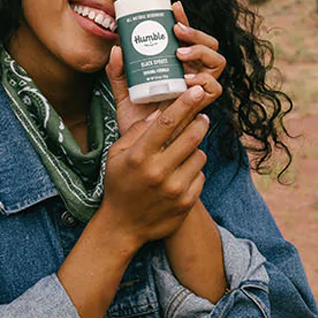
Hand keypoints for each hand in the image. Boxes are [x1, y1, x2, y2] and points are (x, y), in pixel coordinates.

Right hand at [99, 86, 211, 248]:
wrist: (122, 226)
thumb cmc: (118, 185)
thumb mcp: (116, 155)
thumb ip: (136, 132)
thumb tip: (159, 111)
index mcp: (138, 157)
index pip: (166, 123)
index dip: (184, 104)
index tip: (196, 91)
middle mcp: (158, 172)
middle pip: (192, 136)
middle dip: (200, 122)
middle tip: (201, 117)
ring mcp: (174, 189)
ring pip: (200, 155)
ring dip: (195, 150)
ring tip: (183, 153)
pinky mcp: (186, 202)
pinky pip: (200, 176)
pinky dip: (194, 171)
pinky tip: (181, 175)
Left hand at [105, 0, 224, 135]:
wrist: (139, 149)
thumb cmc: (135, 121)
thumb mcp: (122, 92)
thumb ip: (118, 72)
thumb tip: (116, 48)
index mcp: (177, 66)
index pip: (188, 37)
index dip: (185, 20)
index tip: (174, 6)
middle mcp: (193, 75)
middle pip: (209, 45)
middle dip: (196, 33)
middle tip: (176, 31)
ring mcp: (199, 90)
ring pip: (217, 62)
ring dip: (202, 52)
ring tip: (180, 54)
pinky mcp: (201, 106)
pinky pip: (214, 88)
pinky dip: (205, 81)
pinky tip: (188, 79)